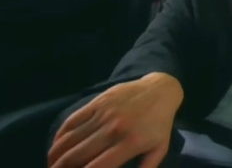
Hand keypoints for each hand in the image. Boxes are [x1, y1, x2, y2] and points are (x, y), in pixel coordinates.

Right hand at [48, 72, 182, 167]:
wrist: (161, 90)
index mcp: (130, 143)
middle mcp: (114, 129)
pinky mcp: (97, 102)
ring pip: (71, 139)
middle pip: (78, 155)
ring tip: (51, 164)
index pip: (98, 167)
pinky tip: (56, 145)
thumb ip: (146, 167)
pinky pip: (72, 120)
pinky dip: (60, 135)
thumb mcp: (159, 149)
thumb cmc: (160, 124)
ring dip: (56, 155)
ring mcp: (104, 114)